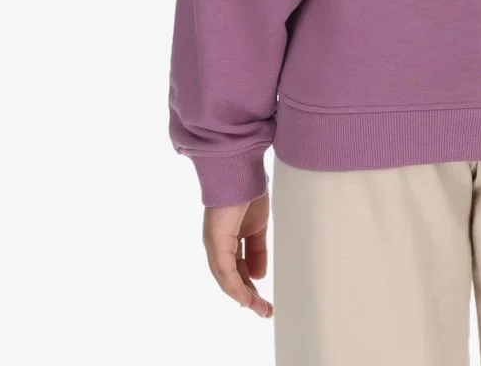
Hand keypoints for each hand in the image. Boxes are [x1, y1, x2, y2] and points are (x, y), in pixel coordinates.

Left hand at [202, 193, 272, 315]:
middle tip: (265, 311)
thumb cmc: (249, 190)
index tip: (265, 299)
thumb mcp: (258, 226)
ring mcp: (215, 244)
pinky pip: (225, 271)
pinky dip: (235, 287)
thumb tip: (258, 276)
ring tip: (260, 309)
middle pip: (232, 278)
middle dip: (249, 296)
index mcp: (228, 238)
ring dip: (244, 296)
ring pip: (227, 279)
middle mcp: (218, 244)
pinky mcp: (216, 242)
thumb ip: (257, 250)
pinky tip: (246, 298)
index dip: (251, 285)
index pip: (239, 268)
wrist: (241, 169)